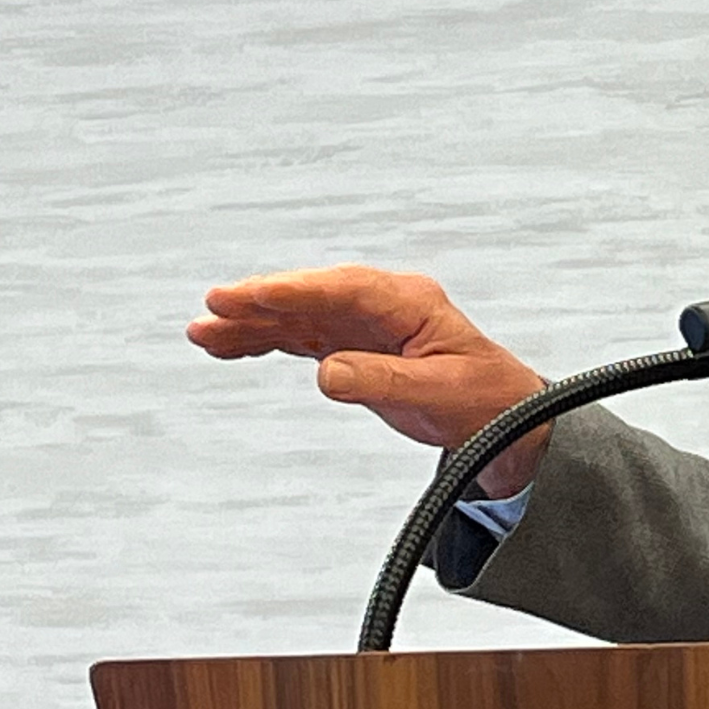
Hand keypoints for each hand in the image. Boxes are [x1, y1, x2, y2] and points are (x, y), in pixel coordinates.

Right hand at [187, 265, 551, 496]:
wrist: (505, 420)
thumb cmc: (486, 400)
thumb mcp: (440, 394)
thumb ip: (384, 383)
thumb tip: (329, 372)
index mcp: (413, 302)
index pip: (345, 288)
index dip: (296, 289)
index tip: (252, 294)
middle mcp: (385, 306)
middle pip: (313, 296)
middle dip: (262, 301)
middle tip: (214, 306)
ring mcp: (366, 325)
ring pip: (299, 316)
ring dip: (253, 323)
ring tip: (203, 333)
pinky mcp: (354, 347)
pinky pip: (301, 338)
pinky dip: (265, 341)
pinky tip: (229, 347)